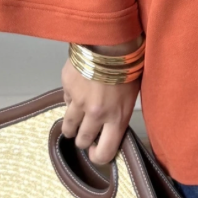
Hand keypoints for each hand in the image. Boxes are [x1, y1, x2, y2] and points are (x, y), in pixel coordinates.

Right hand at [60, 36, 142, 164]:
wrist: (111, 40)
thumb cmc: (128, 67)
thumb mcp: (131, 95)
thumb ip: (120, 115)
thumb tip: (111, 130)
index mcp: (116, 118)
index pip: (104, 153)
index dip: (98, 156)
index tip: (96, 151)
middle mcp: (96, 114)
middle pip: (82, 141)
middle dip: (83, 139)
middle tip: (86, 132)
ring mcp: (78, 101)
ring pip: (68, 126)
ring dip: (71, 126)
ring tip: (75, 121)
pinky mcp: (67, 87)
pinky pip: (65, 101)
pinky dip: (70, 100)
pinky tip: (78, 92)